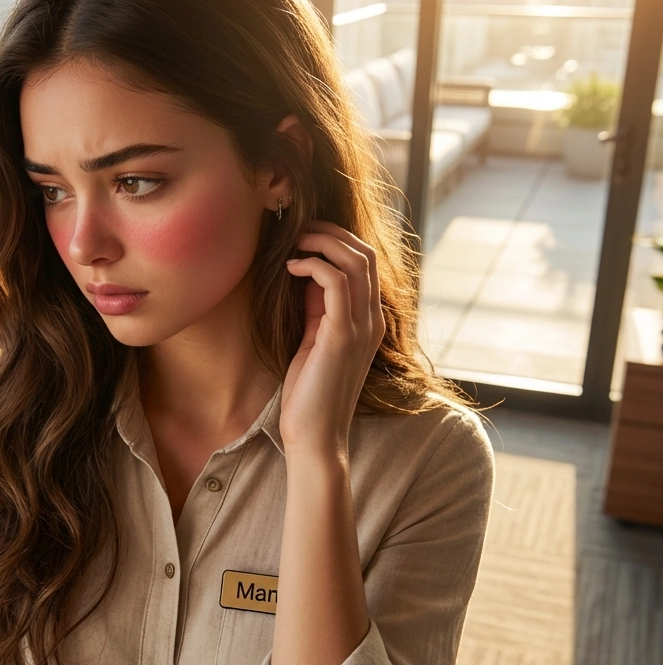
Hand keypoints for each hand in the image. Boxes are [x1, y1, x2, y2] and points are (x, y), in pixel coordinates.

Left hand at [279, 222, 383, 455]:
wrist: (314, 435)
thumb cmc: (309, 393)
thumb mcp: (314, 341)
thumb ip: (317, 310)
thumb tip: (306, 277)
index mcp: (369, 322)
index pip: (366, 264)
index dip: (338, 240)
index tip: (306, 237)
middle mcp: (373, 321)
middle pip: (367, 254)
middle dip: (332, 232)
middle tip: (300, 230)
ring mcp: (362, 327)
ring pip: (356, 261)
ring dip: (323, 241)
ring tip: (295, 242)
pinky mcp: (342, 334)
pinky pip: (337, 281)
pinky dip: (314, 265)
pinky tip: (291, 267)